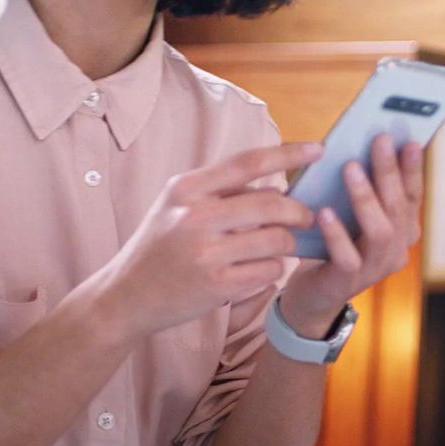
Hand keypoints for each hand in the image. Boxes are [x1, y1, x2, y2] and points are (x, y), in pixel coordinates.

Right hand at [96, 142, 321, 339]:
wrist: (126, 296)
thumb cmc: (159, 246)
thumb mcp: (177, 206)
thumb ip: (220, 190)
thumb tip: (278, 185)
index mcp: (186, 188)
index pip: (247, 163)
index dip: (288, 154)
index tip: (318, 149)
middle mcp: (195, 216)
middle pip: (272, 204)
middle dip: (299, 212)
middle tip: (306, 217)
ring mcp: (206, 253)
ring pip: (277, 240)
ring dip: (287, 244)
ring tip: (276, 248)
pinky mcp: (217, 286)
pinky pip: (269, 271)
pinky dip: (272, 270)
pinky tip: (258, 271)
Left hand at [279, 134, 423, 337]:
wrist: (315, 293)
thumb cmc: (335, 243)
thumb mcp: (352, 215)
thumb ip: (361, 190)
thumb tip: (356, 147)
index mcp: (402, 230)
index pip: (412, 195)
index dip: (413, 169)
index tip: (411, 140)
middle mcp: (396, 249)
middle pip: (398, 207)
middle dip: (390, 171)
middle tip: (380, 140)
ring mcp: (376, 268)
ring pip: (380, 232)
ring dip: (366, 197)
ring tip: (351, 168)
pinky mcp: (348, 282)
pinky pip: (347, 257)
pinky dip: (337, 233)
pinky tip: (325, 212)